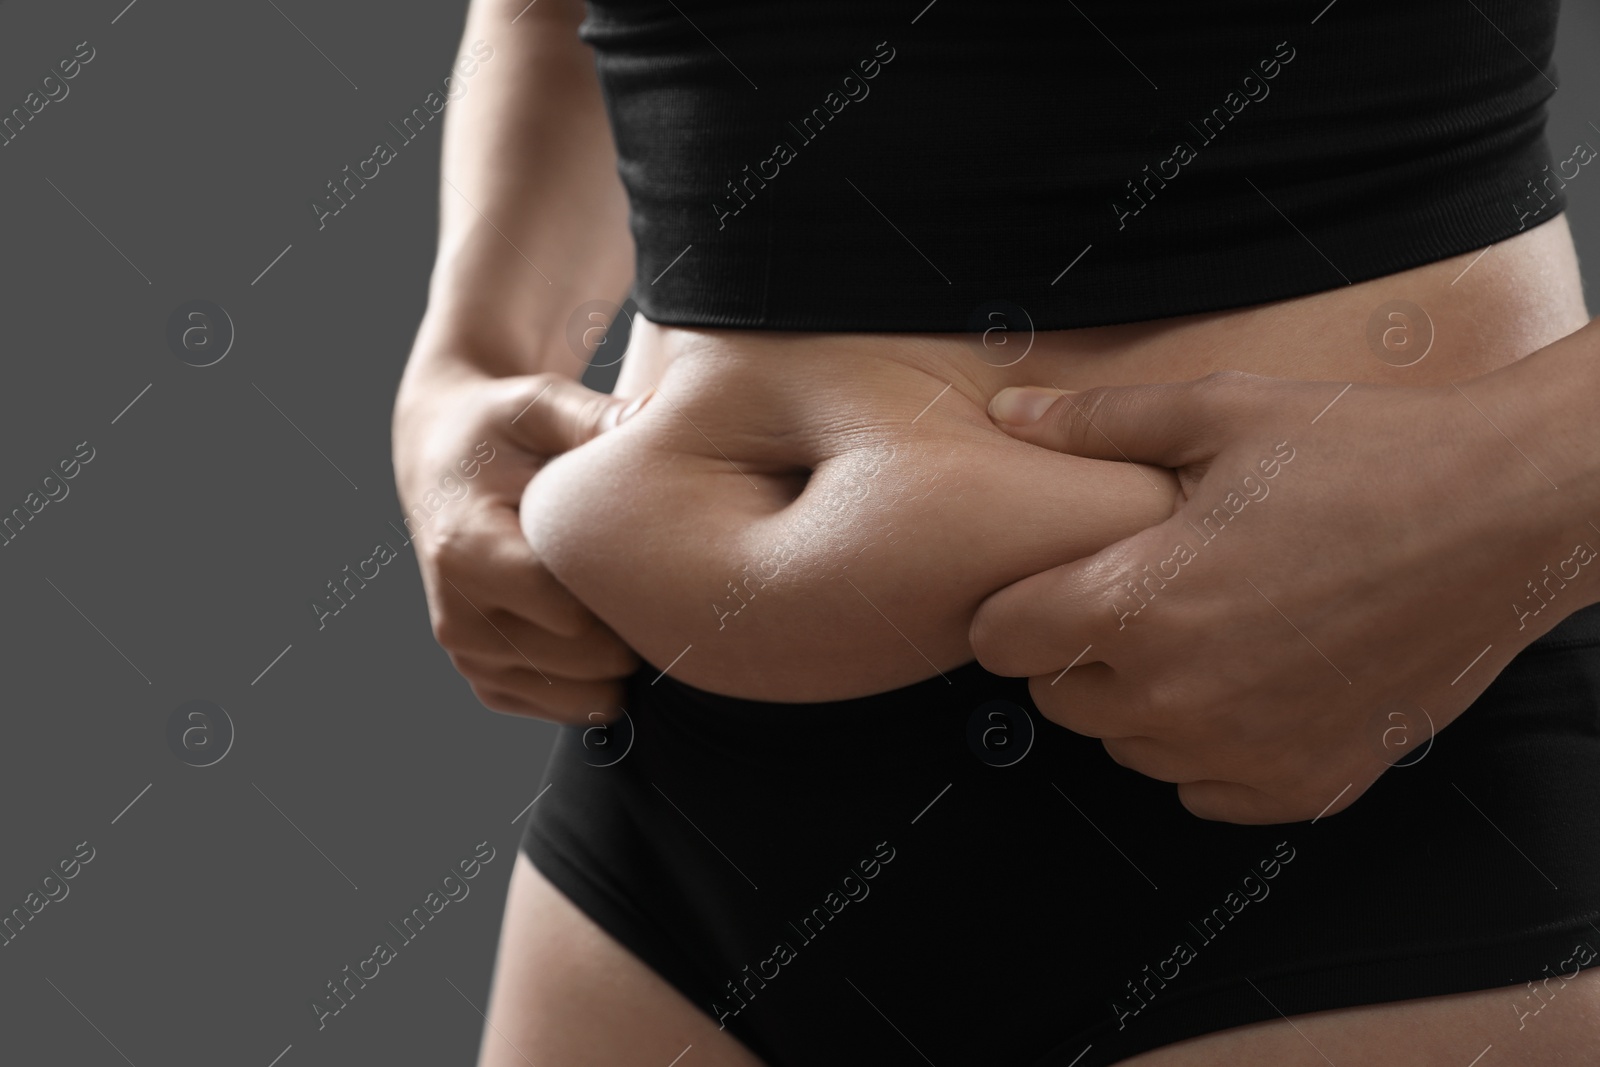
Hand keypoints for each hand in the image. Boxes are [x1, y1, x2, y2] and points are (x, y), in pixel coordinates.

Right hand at [392, 341, 647, 724]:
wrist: (442, 455)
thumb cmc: (501, 425)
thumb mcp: (540, 405)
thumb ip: (595, 417)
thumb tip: (657, 413)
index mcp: (466, 553)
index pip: (575, 612)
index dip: (631, 594)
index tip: (661, 559)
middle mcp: (457, 616)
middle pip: (584, 660)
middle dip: (635, 627)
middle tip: (664, 582)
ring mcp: (466, 653)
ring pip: (577, 695)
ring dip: (619, 662)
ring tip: (633, 602)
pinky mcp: (480, 674)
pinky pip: (557, 705)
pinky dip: (594, 681)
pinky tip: (607, 631)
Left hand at [969, 369, 1595, 823]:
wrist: (1509, 511)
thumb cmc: (1364, 452)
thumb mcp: (1221, 412)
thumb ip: (1097, 423)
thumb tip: (1010, 413)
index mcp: (1138, 606)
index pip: (1003, 640)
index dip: (1015, 603)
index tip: (1051, 580)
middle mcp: (1178, 698)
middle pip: (1055, 701)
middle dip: (1073, 650)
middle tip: (1136, 594)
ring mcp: (1243, 752)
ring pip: (1128, 747)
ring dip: (1139, 701)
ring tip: (1201, 630)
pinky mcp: (1305, 784)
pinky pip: (1205, 789)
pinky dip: (1209, 747)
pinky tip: (1248, 682)